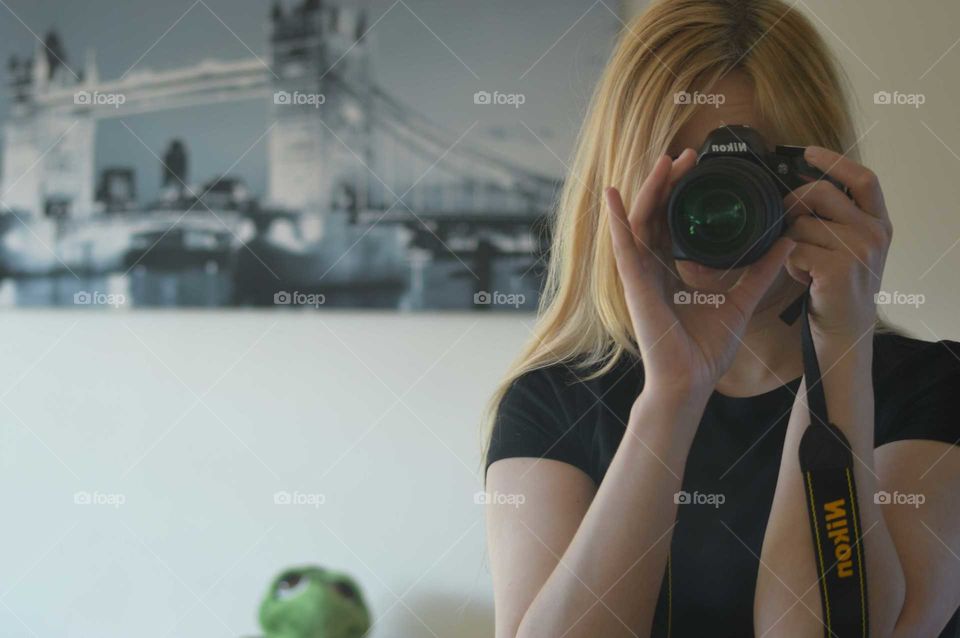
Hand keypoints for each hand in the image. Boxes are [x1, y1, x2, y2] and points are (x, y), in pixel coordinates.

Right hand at [605, 151, 795, 397]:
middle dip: (668, 182)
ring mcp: (641, 275)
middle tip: (686, 155)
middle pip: (655, 214)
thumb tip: (786, 242)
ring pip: (639, 222)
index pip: (673, 221)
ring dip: (649, 189)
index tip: (698, 167)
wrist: (691, 380)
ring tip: (664, 162)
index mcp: (673, 270)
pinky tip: (614, 196)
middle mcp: (654, 268)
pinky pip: (622, 247)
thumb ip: (759, 271)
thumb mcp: (741, 300)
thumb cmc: (707, 348)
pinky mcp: (634, 285)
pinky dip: (617, 220)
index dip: (681, 192)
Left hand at [783, 147, 891, 344]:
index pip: (863, 178)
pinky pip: (794, 249)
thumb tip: (798, 186)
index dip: (834, 161)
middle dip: (791, 204)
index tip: (807, 152)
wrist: (846, 332)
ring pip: (800, 224)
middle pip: (820, 193)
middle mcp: (875, 231)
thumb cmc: (838, 288)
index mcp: (880, 222)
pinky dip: (789, 264)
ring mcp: (859, 249)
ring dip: (790, 243)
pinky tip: (803, 278)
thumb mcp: (848, 247)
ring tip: (803, 265)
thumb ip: (835, 218)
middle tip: (784, 222)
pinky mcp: (839, 268)